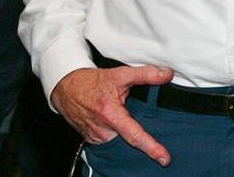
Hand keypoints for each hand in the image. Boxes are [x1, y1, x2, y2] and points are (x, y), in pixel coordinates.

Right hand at [51, 65, 174, 165]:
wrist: (66, 88)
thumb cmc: (92, 82)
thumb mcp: (120, 74)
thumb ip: (146, 74)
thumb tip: (167, 75)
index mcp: (110, 115)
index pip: (135, 136)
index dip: (151, 148)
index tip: (164, 158)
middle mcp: (102, 130)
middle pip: (130, 139)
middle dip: (142, 137)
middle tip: (146, 124)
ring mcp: (96, 137)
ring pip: (121, 140)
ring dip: (128, 132)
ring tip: (127, 117)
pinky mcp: (92, 139)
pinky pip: (112, 138)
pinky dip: (119, 132)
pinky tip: (119, 122)